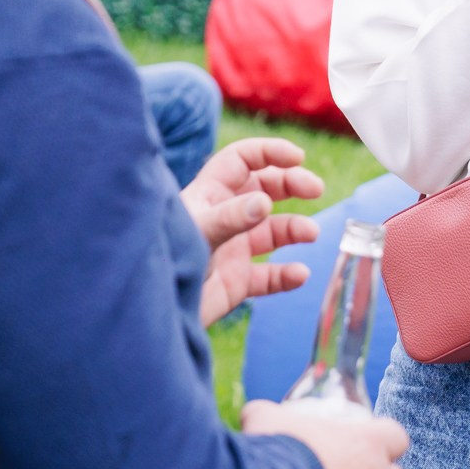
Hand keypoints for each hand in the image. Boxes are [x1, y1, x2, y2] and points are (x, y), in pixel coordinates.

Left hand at [184, 138, 324, 326]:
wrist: (153, 315)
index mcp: (210, 195)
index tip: (298, 157)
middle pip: (265, 189)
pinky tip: (299, 274)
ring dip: (295, 228)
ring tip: (310, 233)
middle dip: (292, 184)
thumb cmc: (166, 263)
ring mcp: (232, 249)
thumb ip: (231, 217)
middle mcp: (225, 218)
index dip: (269, 153)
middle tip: (315, 189)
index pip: (242, 160)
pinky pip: (270, 275)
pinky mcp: (237, 282)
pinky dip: (288, 275)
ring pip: (273, 231)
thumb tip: (266, 202)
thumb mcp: (198, 233)